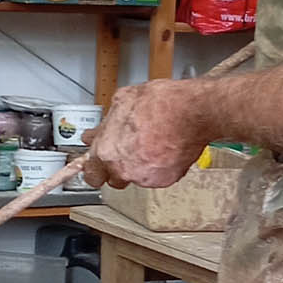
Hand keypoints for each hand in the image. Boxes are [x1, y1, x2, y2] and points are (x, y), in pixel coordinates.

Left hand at [82, 82, 206, 189]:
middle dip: (117, 168)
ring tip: (150, 145)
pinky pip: (156, 177)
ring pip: (136, 177)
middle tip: (127, 153)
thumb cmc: (159, 104)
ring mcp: (144, 177)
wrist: (191, 112)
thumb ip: (107, 123)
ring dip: (139, 166)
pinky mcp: (164, 180)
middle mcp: (122, 169)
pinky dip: (159, 167)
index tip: (97, 164)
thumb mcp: (122, 101)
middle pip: (113, 179)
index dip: (95, 167)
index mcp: (107, 151)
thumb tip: (100, 130)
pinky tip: (164, 149)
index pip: (91, 173)